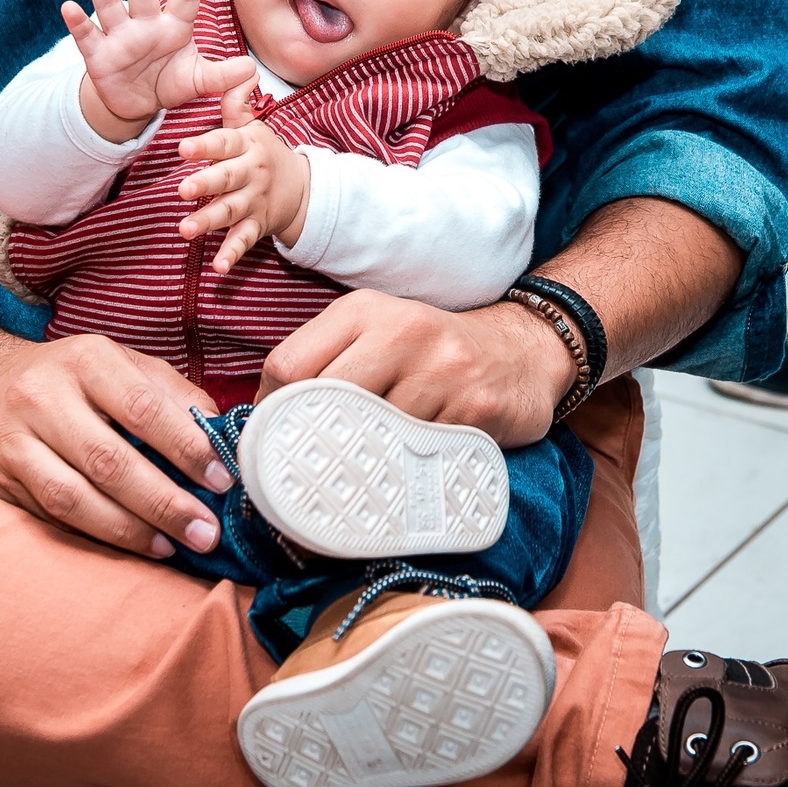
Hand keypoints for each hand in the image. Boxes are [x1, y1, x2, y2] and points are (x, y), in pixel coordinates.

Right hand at [0, 329, 235, 554]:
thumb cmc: (67, 376)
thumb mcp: (118, 364)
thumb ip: (170, 394)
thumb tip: (221, 433)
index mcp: (85, 360)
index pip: (142, 407)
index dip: (185, 447)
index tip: (220, 479)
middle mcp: (43, 397)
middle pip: (109, 460)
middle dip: (163, 502)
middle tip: (206, 531)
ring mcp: (14, 441)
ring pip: (75, 497)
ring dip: (131, 530)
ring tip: (174, 546)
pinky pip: (51, 517)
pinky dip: (97, 535)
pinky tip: (134, 544)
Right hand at [62, 0, 255, 140]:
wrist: (138, 103)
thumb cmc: (170, 81)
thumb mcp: (198, 80)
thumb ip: (222, 76)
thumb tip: (250, 70)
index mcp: (174, 27)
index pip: (184, 0)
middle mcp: (145, 24)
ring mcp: (120, 37)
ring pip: (110, 5)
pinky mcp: (98, 54)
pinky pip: (87, 36)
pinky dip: (78, 22)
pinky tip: (69, 6)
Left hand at [177, 80, 309, 272]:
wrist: (303, 188)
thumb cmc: (264, 152)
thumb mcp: (253, 126)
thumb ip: (236, 102)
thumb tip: (238, 68)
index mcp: (246, 146)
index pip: (224, 143)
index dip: (204, 145)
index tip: (182, 148)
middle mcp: (250, 173)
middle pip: (226, 178)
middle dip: (205, 184)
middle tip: (181, 190)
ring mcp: (254, 201)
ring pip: (230, 211)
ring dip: (208, 221)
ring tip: (185, 230)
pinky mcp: (256, 226)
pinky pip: (244, 242)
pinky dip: (231, 255)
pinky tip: (217, 268)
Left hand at [256, 290, 577, 447]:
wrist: (521, 351)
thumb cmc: (430, 350)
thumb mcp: (376, 332)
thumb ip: (326, 360)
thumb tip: (266, 417)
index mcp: (362, 310)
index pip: (289, 364)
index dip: (269, 411)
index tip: (269, 441)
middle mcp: (400, 330)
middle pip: (324, 401)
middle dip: (308, 443)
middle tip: (299, 474)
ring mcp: (440, 368)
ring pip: (372, 433)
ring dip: (359, 461)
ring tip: (350, 476)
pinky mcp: (474, 406)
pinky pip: (420, 453)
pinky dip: (403, 470)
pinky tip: (399, 472)